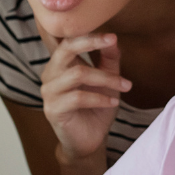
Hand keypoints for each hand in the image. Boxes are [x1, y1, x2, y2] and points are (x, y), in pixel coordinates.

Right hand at [40, 33, 130, 164]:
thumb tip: (113, 40)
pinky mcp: (53, 109)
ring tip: (125, 86)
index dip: (89, 35)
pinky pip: (77, 97)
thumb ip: (108, 60)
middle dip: (90, 43)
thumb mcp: (107, 81)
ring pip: (78, 74)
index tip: (112, 35)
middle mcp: (50, 74)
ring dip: (106, 78)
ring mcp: (49, 92)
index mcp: (61, 64)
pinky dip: (99, 98)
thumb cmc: (96, 108)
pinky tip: (114, 102)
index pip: (69, 41)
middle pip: (66, 50)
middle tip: (112, 41)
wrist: (89, 140)